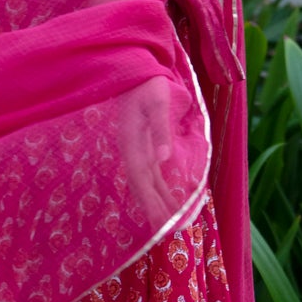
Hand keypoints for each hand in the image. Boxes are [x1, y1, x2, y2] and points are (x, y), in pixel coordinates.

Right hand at [118, 76, 175, 229]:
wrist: (134, 67)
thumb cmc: (146, 82)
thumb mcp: (157, 101)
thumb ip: (160, 129)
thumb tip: (164, 159)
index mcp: (133, 143)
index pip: (143, 181)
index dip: (151, 204)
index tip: (160, 224)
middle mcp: (133, 150)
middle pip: (145, 187)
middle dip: (156, 210)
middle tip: (168, 234)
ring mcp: (138, 148)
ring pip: (149, 182)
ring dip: (159, 202)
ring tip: (169, 223)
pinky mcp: (144, 144)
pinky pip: (152, 172)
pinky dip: (160, 187)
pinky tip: (166, 198)